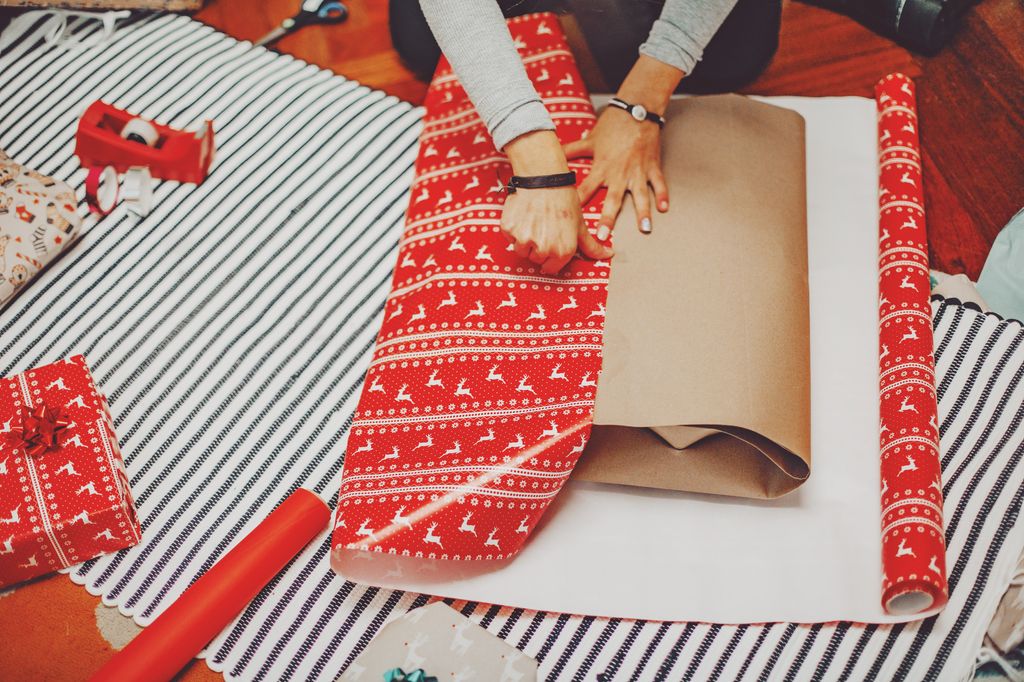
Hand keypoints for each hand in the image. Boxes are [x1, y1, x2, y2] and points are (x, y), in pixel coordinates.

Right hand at [502, 130, 612, 274]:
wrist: (544, 177)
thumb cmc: (564, 200)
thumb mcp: (580, 225)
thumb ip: (591, 246)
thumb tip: (609, 255)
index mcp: (562, 251)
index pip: (550, 268)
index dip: (551, 256)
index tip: (551, 243)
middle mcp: (543, 249)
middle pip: (535, 259)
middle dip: (538, 247)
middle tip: (543, 227)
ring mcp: (524, 239)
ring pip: (520, 250)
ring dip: (524, 239)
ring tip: (533, 221)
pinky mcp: (509, 229)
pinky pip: (509, 237)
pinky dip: (513, 228)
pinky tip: (524, 215)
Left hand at [563, 55, 682, 237]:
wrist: (637, 108)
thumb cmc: (612, 124)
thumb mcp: (589, 139)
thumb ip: (571, 150)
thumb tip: (552, 153)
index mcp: (602, 167)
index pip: (586, 190)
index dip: (576, 204)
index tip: (569, 220)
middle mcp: (619, 173)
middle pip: (612, 200)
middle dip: (608, 218)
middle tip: (603, 235)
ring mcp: (637, 171)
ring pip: (640, 196)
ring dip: (642, 213)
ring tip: (644, 229)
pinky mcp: (652, 166)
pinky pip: (658, 183)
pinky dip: (662, 195)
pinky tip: (664, 209)